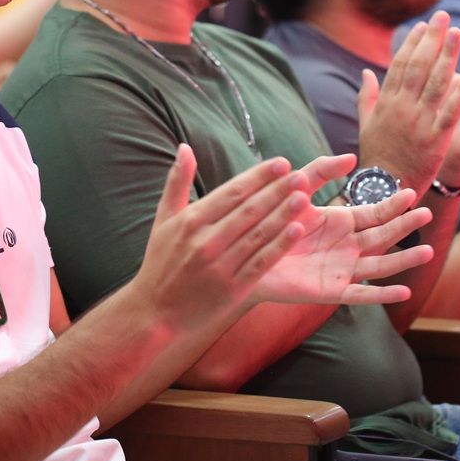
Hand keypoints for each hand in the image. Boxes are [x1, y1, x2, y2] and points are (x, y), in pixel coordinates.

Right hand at [132, 146, 315, 327]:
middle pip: (249, 210)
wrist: (155, 313)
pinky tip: (298, 230)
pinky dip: (280, 246)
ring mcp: (220, 266)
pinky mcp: (233, 289)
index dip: (259, 176)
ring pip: (258, 234)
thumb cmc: (160, 262)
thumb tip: (185, 147)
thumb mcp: (163, 220)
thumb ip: (177, 182)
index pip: (232, 192)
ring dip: (283, 214)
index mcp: (191, 221)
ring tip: (304, 196)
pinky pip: (261, 262)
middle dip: (277, 190)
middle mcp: (206, 241)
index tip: (281, 163)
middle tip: (300, 174)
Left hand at [252, 155, 432, 305]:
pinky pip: (360, 294)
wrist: (245, 256)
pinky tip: (403, 291)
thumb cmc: (270, 223)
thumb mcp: (296, 190)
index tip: (411, 193)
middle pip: (383, 236)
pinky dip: (382, 295)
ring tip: (429, 251)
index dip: (393, 205)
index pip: (374, 213)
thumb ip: (320, 171)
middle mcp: (345, 247)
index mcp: (340, 223)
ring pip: (380, 266)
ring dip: (404, 260)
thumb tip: (351, 157)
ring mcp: (340, 270)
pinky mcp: (329, 291)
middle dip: (405, 226)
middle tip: (427, 214)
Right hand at [356, 12, 459, 189]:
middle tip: (443, 17)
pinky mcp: (436, 139)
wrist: (384, 188)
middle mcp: (402, 108)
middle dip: (431, 39)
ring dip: (448, 56)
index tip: (423, 25)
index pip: (399, 65)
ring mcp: (419, 122)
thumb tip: (366, 72)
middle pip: (418, 66)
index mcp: (386, 102)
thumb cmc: (376, 157)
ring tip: (458, 33)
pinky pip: (452, 111)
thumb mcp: (366, 124)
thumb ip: (367, 96)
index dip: (412, 43)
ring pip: (436, 83)